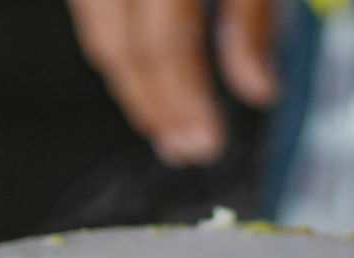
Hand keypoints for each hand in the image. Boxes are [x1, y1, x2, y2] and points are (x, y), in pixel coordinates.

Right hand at [69, 0, 278, 165]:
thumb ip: (252, 20)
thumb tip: (260, 90)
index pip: (162, 44)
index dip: (183, 101)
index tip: (207, 142)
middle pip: (119, 48)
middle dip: (153, 107)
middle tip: (184, 148)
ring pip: (98, 36)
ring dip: (132, 88)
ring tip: (167, 127)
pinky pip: (93, 13)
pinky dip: (120, 52)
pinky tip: (146, 80)